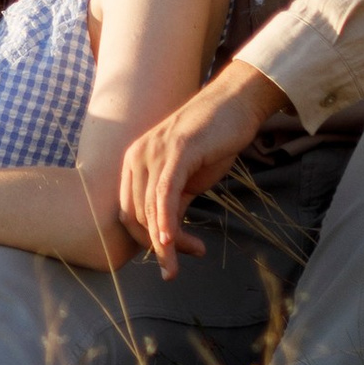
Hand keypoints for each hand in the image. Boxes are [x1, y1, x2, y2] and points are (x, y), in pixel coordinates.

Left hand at [118, 59, 288, 277]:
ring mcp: (154, 153)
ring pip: (150, 210)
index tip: (172, 255)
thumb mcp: (187, 177)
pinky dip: (168, 222)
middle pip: (136, 216)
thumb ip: (172, 202)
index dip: (146, 241)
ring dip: (169, 242)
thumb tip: (167, 235)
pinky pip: (165, 194)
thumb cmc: (212, 140)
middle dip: (160, 246)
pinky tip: (173, 243)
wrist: (235, 105)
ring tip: (190, 256)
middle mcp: (136, 157)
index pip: (128, 213)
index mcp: (134, 163)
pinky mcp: (176, 152)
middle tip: (186, 259)